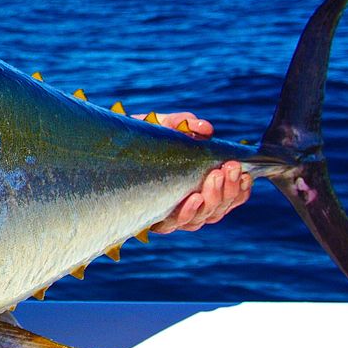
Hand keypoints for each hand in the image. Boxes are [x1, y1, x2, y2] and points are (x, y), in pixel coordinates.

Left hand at [143, 113, 251, 233]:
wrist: (102, 145)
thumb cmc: (136, 140)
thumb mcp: (160, 127)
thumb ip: (183, 124)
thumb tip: (206, 127)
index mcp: (195, 189)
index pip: (226, 199)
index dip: (239, 191)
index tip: (246, 174)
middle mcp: (184, 206)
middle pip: (217, 210)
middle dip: (228, 190)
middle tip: (229, 168)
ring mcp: (168, 214)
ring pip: (202, 218)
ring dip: (213, 198)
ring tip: (214, 177)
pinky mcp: (149, 217)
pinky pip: (174, 223)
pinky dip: (188, 211)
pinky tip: (193, 197)